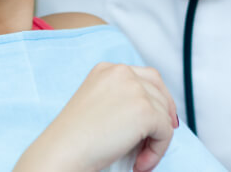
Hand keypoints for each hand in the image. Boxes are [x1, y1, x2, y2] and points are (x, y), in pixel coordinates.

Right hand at [13, 63, 177, 171]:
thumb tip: (155, 111)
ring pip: (164, 114)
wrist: (65, 147)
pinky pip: (165, 133)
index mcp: (107, 69)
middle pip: (159, 90)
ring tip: (139, 158)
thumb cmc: (76, 134)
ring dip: (157, 140)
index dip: (158, 98)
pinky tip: (140, 163)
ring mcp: (135, 89)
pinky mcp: (145, 110)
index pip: (145, 76)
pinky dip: (157, 152)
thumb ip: (122, 97)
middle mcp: (122, 73)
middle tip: (161, 136)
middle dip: (165, 113)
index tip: (161, 118)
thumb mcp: (98, 102)